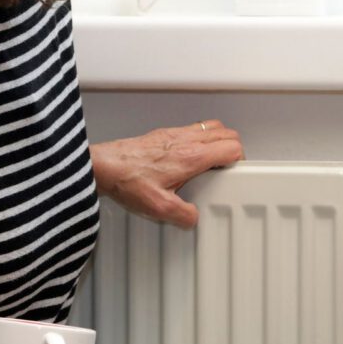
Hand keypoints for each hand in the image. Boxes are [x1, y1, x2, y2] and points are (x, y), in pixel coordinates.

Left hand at [90, 120, 242, 226]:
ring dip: (219, 139)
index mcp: (192, 157)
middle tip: (228, 165)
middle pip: (227, 133)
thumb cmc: (127, 180)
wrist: (103, 165)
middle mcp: (187, 140)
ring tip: (214, 156)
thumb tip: (193, 217)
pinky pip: (194, 127)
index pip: (232, 147)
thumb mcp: (159, 207)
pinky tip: (190, 153)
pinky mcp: (163, 132)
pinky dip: (202, 136)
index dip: (239, 160)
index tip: (234, 171)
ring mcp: (175, 133)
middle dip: (233, 148)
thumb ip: (183, 215)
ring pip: (212, 126)